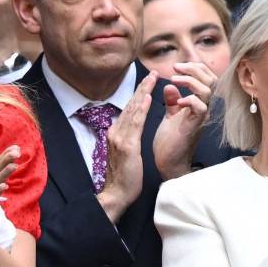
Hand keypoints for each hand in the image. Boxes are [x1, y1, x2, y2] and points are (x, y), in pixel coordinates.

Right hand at [98, 72, 155, 222]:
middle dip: (141, 88)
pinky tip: (147, 98)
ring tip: (151, 79)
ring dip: (142, 92)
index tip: (147, 83)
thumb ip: (127, 139)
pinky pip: (135, 123)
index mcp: (116, 133)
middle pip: (130, 105)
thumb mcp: (126, 153)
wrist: (117, 193)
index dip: (138, 95)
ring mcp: (119, 137)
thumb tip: (131, 130)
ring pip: (132, 110)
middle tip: (151, 72)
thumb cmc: (125, 177)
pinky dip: (141, 109)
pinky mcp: (127, 145)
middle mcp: (116, 132)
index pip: (129, 110)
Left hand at [153, 61, 216, 179]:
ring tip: (174, 80)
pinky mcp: (195, 126)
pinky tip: (177, 101)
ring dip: (191, 81)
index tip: (177, 66)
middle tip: (176, 67)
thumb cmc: (170, 140)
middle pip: (212, 80)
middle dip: (195, 69)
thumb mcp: (170, 115)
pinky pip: (201, 108)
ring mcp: (201, 117)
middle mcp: (204, 109)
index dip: (195, 68)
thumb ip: (172, 100)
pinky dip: (190, 100)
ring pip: (208, 91)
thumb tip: (169, 86)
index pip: (207, 78)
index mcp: (199, 104)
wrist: (168, 161)